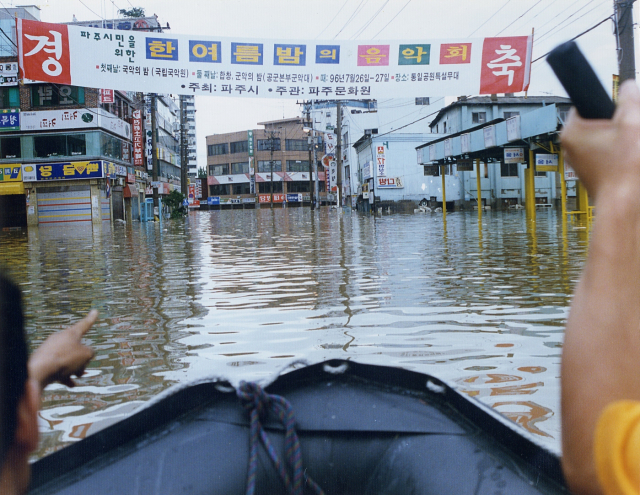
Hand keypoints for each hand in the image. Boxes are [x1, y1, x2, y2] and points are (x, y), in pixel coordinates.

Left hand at [28, 310, 96, 389]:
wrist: (40, 371)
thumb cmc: (65, 359)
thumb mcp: (86, 355)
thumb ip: (90, 352)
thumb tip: (85, 355)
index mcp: (71, 333)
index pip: (84, 324)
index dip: (91, 319)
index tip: (94, 311)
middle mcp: (59, 339)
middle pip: (75, 347)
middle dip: (81, 359)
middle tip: (83, 368)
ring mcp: (50, 349)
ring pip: (67, 358)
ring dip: (74, 367)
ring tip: (76, 377)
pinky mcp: (43, 360)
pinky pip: (57, 366)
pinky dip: (64, 374)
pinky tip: (69, 384)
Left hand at [561, 79, 639, 205]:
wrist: (623, 202)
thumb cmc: (622, 169)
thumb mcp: (632, 125)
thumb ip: (630, 100)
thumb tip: (628, 86)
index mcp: (571, 131)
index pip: (585, 104)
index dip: (607, 104)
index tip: (620, 109)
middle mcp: (569, 146)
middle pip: (595, 121)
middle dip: (616, 121)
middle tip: (631, 127)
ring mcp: (577, 160)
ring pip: (600, 138)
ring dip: (617, 136)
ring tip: (630, 144)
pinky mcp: (588, 171)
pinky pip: (602, 153)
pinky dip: (615, 151)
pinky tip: (627, 156)